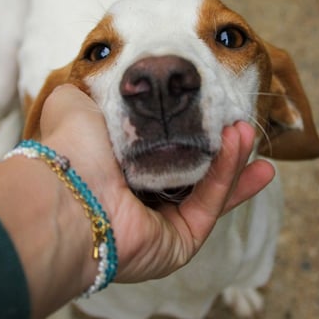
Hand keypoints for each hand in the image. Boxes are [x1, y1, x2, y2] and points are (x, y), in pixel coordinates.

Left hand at [39, 84, 275, 282]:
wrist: (71, 191)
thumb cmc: (71, 148)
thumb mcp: (76, 103)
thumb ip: (91, 91)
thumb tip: (94, 75)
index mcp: (114, 171)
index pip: (158, 150)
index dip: (184, 130)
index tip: (205, 107)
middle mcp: (136, 201)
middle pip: (190, 174)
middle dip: (219, 150)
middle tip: (238, 124)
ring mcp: (159, 225)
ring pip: (206, 190)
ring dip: (231, 160)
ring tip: (247, 130)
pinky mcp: (179, 243)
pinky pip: (210, 206)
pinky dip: (228, 175)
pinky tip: (241, 145)